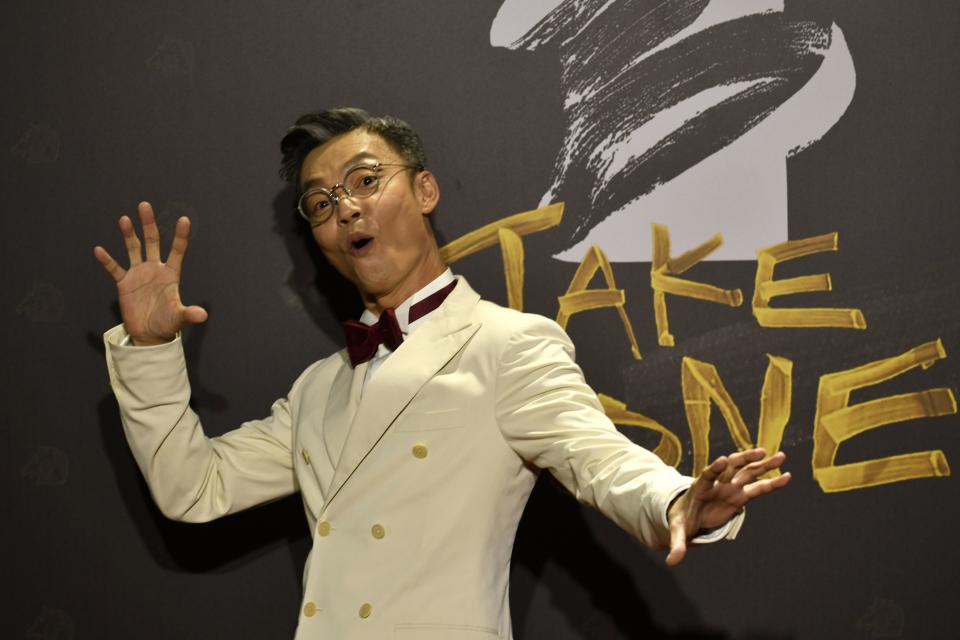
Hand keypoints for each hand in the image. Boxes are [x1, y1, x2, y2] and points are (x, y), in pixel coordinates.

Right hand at [93, 201, 206, 344]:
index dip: (180, 236)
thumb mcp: (179, 317)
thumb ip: (189, 314)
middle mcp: (155, 269)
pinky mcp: (124, 283)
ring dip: (128, 235)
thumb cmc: (167, 324)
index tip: (184, 219)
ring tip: (124, 219)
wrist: (149, 334)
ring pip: (133, 249)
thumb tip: (203, 315)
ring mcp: (139, 274)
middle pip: (152, 242)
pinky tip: (99, 250)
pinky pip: (114, 268)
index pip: (177, 251)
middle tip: (144, 205)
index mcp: (171, 274)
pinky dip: (107, 260)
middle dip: (148, 224)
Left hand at [665, 448, 789, 565]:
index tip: (722, 460)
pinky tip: (787, 477)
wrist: (688, 514)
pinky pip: (757, 488)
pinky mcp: (740, 495)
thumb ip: (677, 543)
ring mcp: (730, 487)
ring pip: (747, 472)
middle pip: (731, 467)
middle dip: (745, 458)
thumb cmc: (682, 518)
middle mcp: (717, 483)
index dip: (713, 468)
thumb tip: (671, 561)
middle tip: (761, 452)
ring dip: (763, 465)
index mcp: (699, 487)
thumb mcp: (678, 529)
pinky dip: (771, 483)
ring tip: (781, 456)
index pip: (706, 475)